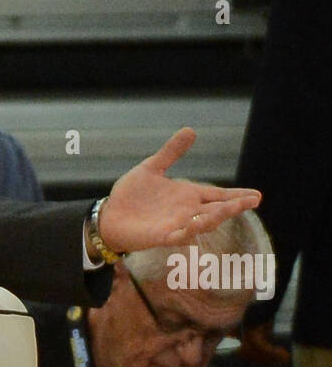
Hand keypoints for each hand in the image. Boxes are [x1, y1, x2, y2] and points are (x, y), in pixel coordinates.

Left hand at [100, 129, 261, 254]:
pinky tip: (197, 223)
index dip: (236, 195)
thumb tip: (190, 130)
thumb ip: (171, 152)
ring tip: (230, 208)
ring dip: (216, 216)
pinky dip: (189, 230)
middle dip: (234, 206)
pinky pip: (180, 235)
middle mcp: (186, 212)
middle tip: (254, 200)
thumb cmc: (131, 195)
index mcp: (187, 195)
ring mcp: (176, 225)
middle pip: (216, 209)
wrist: (109, 216)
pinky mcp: (162, 236)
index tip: (256, 195)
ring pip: (202, 223)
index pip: (217, 195)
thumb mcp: (152, 168)